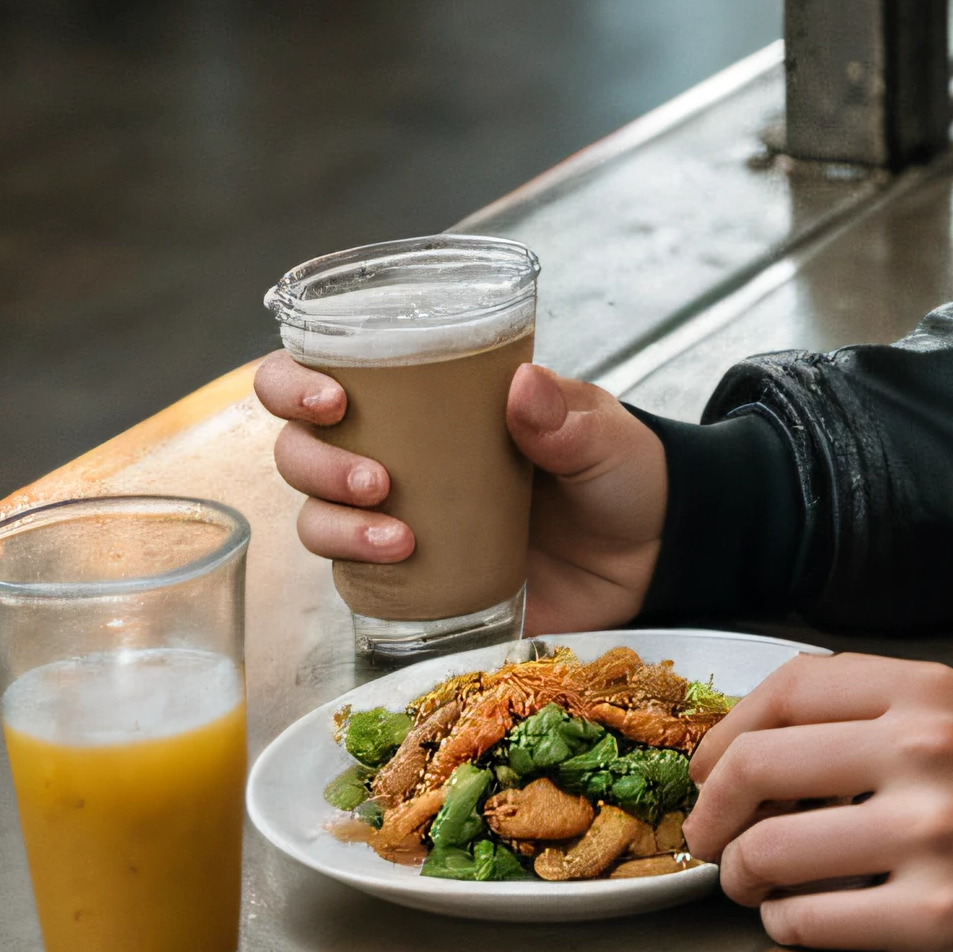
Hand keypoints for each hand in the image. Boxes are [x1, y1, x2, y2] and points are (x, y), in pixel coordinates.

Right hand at [254, 353, 668, 627]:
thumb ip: (570, 420)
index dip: (297, 384)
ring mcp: (403, 518)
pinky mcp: (418, 579)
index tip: (332, 401)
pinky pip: (355, 575)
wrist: (655, 556)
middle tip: (374, 481)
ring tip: (398, 537)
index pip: (331, 373)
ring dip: (335, 524)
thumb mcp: (606, 437)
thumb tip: (525, 387)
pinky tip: (398, 566)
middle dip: (314, 464)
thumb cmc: (624, 474)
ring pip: (317, 515)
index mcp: (432, 399)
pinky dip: (357, 569)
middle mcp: (400, 453)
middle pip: (301, 450)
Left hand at [685, 654, 952, 951]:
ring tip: (752, 884)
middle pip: (756, 769)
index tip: (710, 768)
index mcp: (929, 693)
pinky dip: (786, 922)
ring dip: (740, 875)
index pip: (785, 691)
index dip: (725, 734)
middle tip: (709, 837)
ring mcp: (929, 837)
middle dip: (711, 812)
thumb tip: (776, 742)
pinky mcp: (936, 917)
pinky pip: (813, 920)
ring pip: (770, 853)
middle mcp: (923, 753)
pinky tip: (799, 917)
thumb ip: (886, 711)